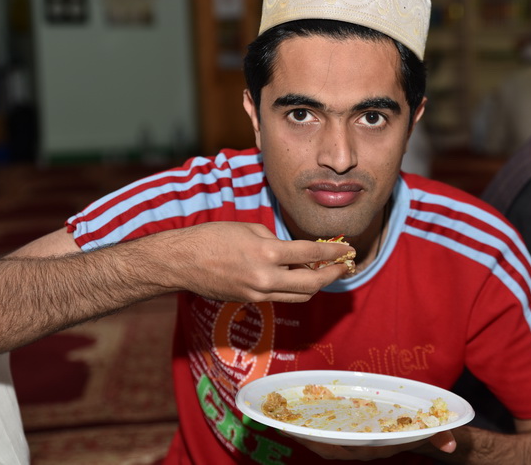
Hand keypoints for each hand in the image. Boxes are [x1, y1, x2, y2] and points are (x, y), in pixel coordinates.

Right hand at [139, 222, 353, 302]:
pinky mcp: (251, 301)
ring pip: (299, 295)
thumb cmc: (212, 237)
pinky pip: (281, 296)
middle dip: (332, 275)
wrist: (182, 262)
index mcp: (267, 253)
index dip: (334, 253)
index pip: (311, 255)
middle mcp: (266, 278)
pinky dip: (294, 288)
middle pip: (312, 284)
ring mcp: (258, 294)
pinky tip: (299, 277)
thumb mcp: (249, 229)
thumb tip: (292, 252)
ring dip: (317, 285)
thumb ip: (275, 241)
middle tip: (345, 266)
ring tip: (327, 273)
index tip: (347, 249)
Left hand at [287, 430, 455, 460]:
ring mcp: (353, 444)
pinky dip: (308, 431)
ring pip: (324, 444)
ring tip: (282, 423)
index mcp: (376, 446)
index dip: (331, 443)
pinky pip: (323, 438)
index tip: (312, 435)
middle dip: (308, 439)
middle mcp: (362, 449)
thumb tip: (451, 444)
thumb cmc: (420, 428)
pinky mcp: (346, 437)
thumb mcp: (430, 431)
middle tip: (287, 426)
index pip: (352, 448)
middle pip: (330, 447)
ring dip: (304, 436)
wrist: (420, 435)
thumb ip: (440, 436)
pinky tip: (293, 421)